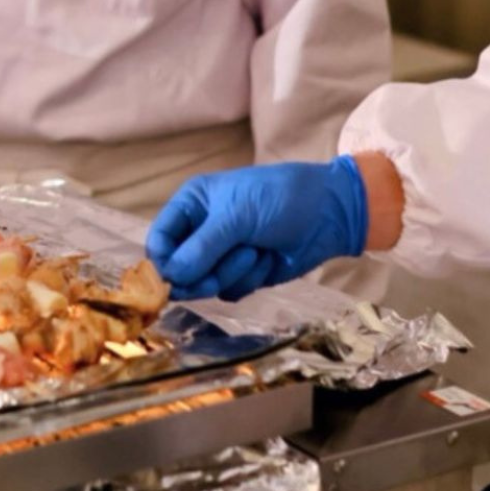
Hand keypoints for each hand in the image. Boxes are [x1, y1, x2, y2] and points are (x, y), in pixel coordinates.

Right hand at [146, 156, 368, 301]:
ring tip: (257, 251)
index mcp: (192, 205)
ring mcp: (222, 255)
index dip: (163, 263)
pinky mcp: (243, 274)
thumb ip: (201, 247)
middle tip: (215, 277)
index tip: (175, 279)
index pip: (160, 240)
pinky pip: (230, 291)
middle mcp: (201, 230)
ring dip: (233, 272)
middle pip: (178, 270)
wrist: (329, 213)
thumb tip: (171, 277)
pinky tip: (268, 259)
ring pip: (205, 284)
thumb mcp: (237, 215)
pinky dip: (250, 279)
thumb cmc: (280, 199)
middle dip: (201, 273)